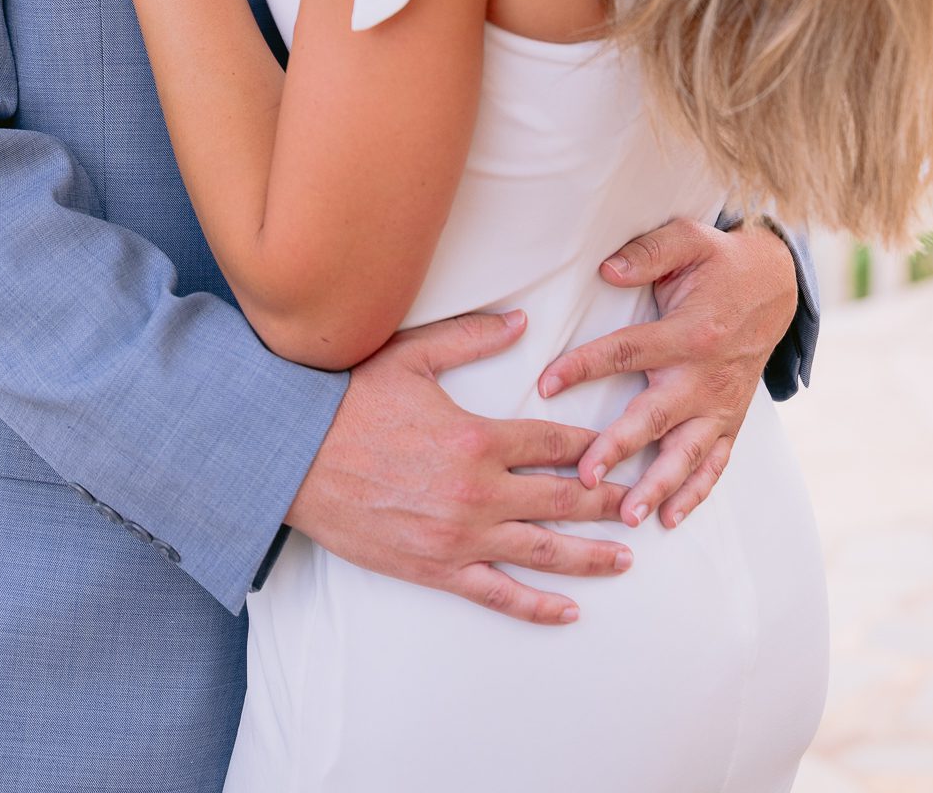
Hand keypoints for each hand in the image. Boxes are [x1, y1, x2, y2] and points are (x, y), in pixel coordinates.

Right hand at [286, 308, 635, 626]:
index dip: (593, 447)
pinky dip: (537, 606)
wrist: (292, 456)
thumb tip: (521, 321)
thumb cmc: (347, 401)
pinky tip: (569, 610)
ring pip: (542, 552)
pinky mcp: (435, 568)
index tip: (620, 450)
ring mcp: (459, 537)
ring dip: (589, 557)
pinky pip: (498, 594)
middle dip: (605, 502)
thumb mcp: (409, 356)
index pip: (555, 444)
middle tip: (640, 505)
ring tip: (624, 558)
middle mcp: (478, 492)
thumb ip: (471, 337)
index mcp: (477, 437)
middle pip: (562, 500)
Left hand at [538, 218, 797, 530]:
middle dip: (620, 448)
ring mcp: (721, 404)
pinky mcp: (731, 420)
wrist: (776, 285)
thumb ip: (647, 253)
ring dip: (658, 487)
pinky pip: (715, 464)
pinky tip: (669, 519)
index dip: (584, 366)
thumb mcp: (688, 240)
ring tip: (629, 516)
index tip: (545, 383)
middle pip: (655, 417)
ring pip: (687, 454)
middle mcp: (705, 375)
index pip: (627, 351)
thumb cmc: (720, 262)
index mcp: (688, 332)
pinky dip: (695, 494)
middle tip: (586, 476)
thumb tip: (607, 270)